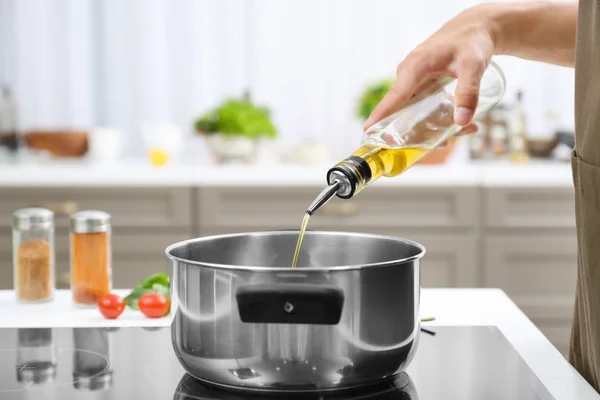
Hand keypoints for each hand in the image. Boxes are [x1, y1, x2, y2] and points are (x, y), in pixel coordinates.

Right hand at [364, 5, 496, 129]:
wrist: (474, 28)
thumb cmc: (471, 42)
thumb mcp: (473, 65)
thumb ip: (468, 92)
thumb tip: (462, 121)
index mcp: (414, 67)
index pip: (394, 96)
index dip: (381, 115)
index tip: (368, 131)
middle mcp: (408, 75)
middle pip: (402, 111)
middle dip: (419, 132)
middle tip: (444, 144)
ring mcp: (412, 81)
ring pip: (413, 112)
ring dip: (433, 127)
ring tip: (464, 131)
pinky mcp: (419, 85)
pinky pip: (420, 107)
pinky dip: (435, 118)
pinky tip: (458, 124)